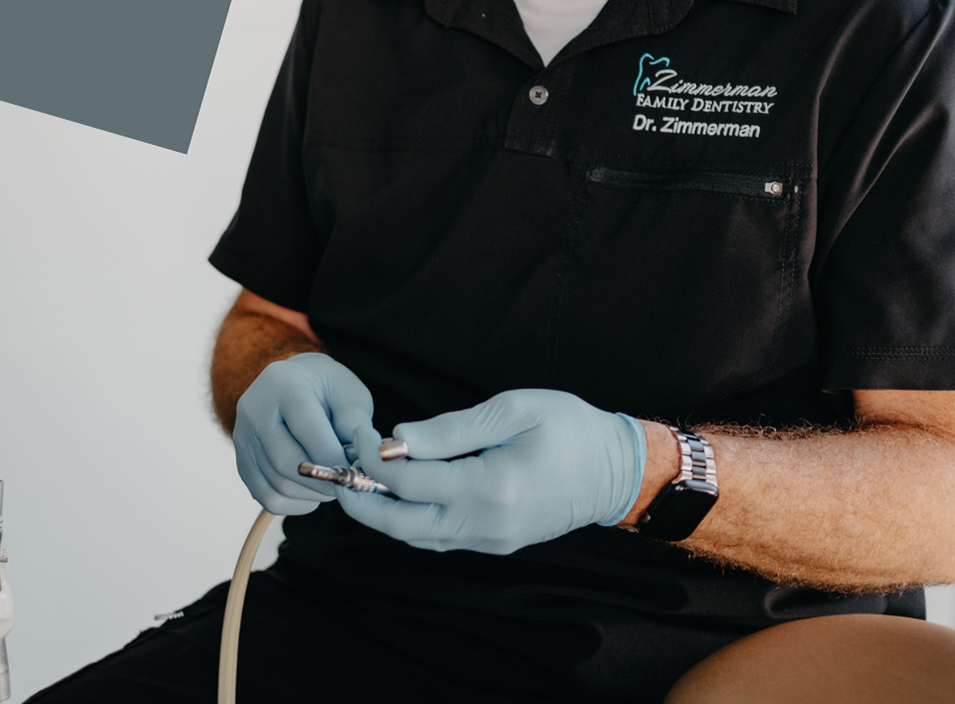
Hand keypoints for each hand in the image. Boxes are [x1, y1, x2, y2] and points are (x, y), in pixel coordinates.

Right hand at [232, 353, 374, 515]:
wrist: (290, 385)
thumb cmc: (325, 390)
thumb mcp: (348, 392)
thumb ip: (355, 421)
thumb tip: (360, 457)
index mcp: (284, 383)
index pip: (305, 427)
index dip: (332, 456)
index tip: (355, 471)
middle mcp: (255, 410)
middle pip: (286, 460)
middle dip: (323, 480)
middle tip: (345, 483)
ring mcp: (243, 438)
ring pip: (278, 483)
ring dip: (312, 493)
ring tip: (331, 482)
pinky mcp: (242, 462)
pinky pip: (268, 497)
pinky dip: (296, 503)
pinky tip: (312, 490)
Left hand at [336, 388, 646, 553]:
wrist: (617, 472)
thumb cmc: (570, 429)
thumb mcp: (513, 410)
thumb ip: (451, 429)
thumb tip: (397, 439)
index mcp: (490, 486)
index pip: (408, 482)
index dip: (373, 459)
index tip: (359, 433)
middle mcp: (486, 523)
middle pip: (400, 524)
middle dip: (361, 499)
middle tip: (337, 472)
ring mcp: (490, 540)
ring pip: (416, 537)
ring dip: (381, 513)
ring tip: (358, 481)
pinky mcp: (494, 544)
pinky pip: (438, 539)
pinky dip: (408, 521)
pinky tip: (396, 495)